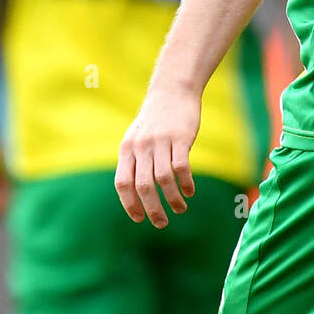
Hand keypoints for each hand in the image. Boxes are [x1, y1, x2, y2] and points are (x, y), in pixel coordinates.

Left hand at [115, 85, 200, 227]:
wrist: (172, 90)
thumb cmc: (155, 119)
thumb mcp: (137, 138)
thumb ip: (134, 162)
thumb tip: (135, 194)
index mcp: (127, 149)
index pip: (123, 183)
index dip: (129, 204)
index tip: (139, 219)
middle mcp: (141, 146)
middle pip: (143, 186)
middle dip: (152, 209)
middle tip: (161, 223)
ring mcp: (161, 141)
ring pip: (164, 179)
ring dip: (172, 199)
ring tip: (180, 209)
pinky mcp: (180, 137)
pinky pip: (182, 166)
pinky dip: (186, 183)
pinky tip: (190, 191)